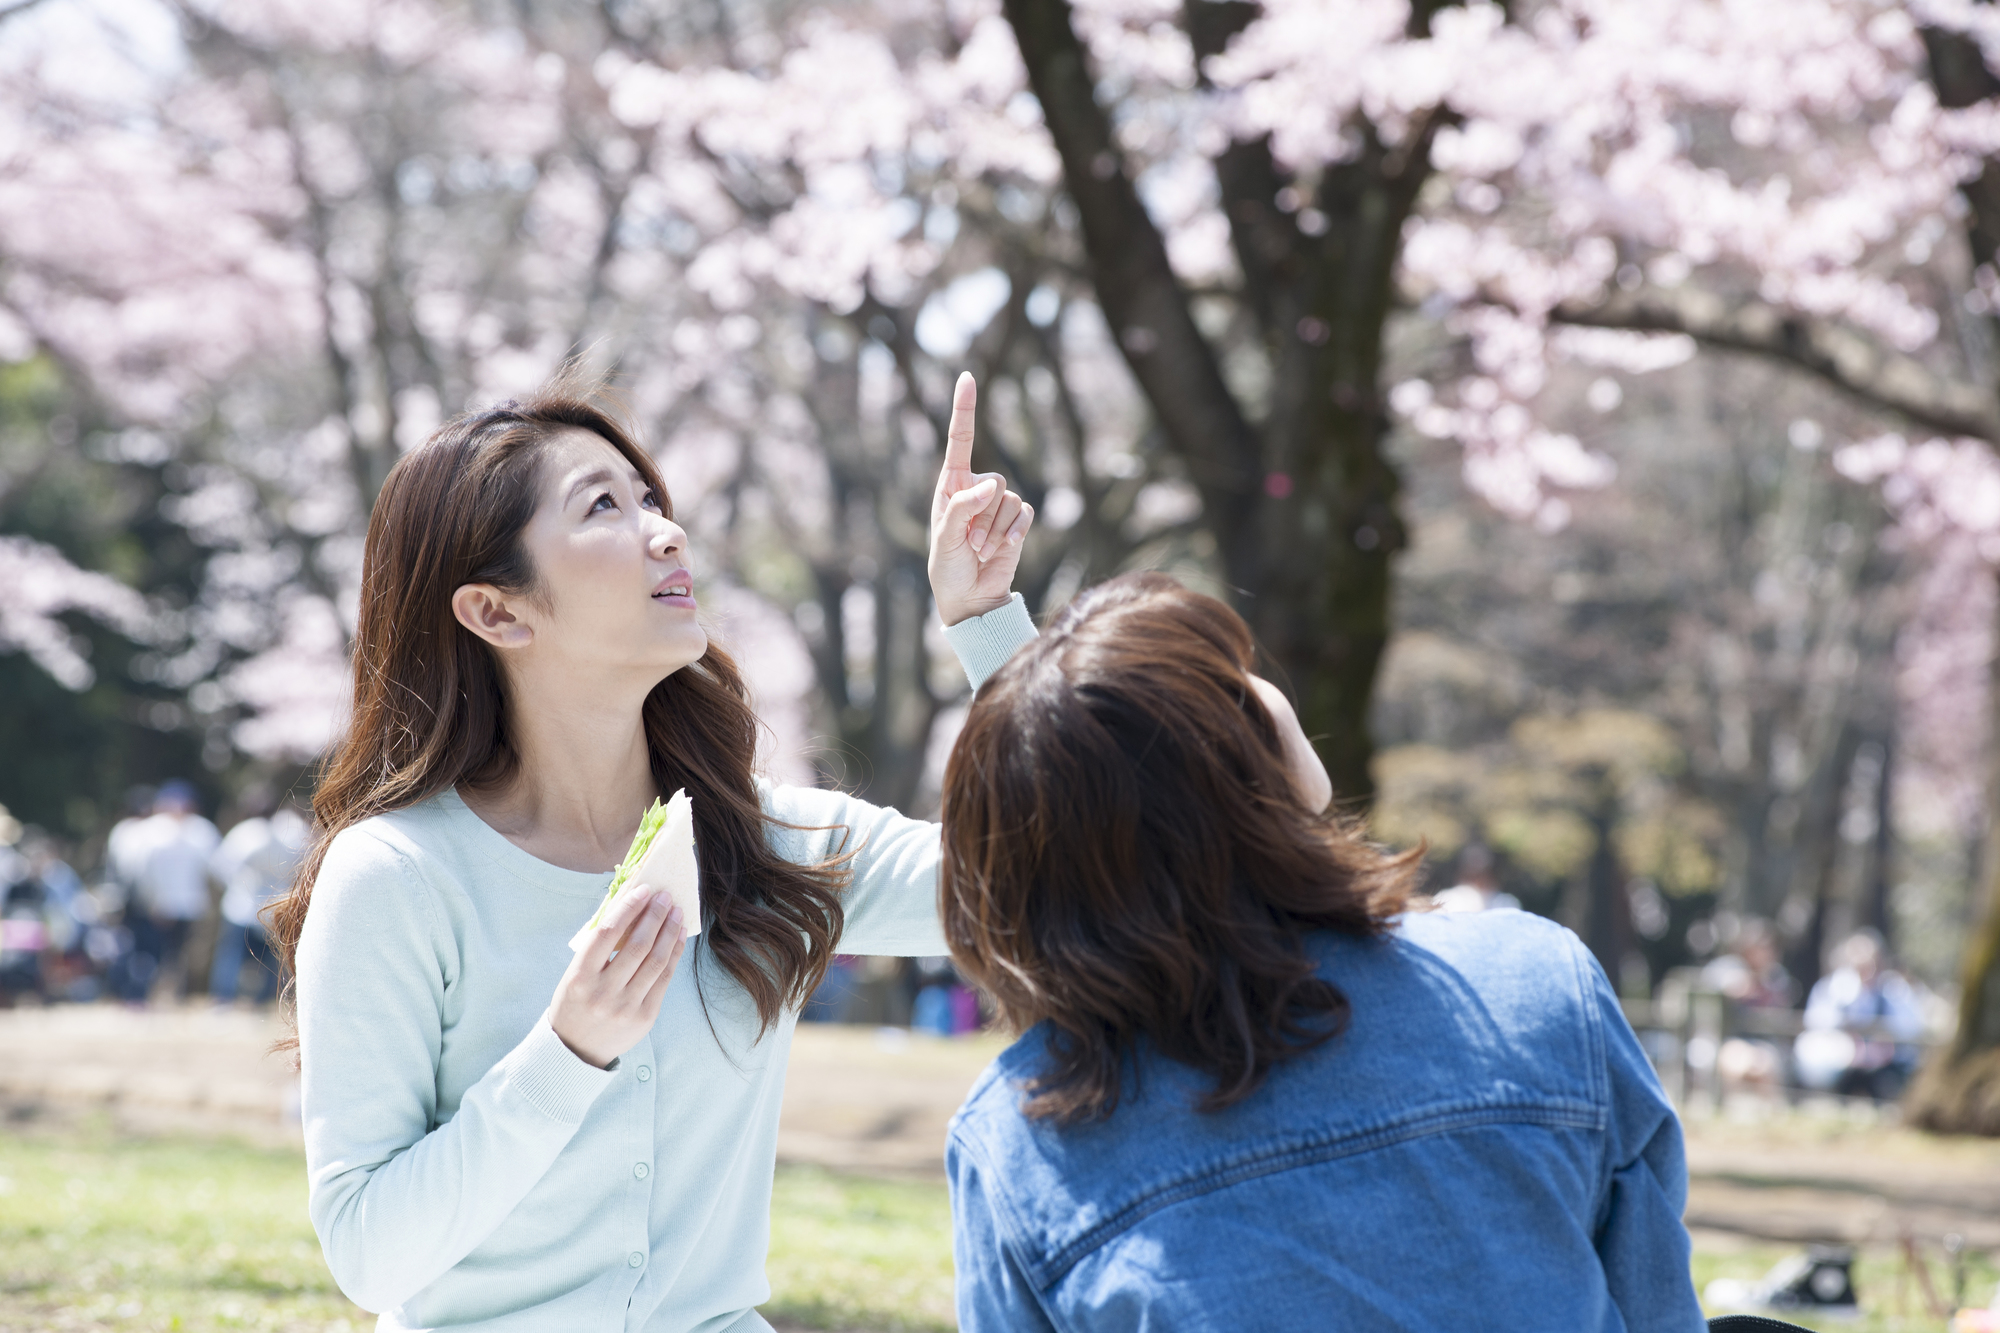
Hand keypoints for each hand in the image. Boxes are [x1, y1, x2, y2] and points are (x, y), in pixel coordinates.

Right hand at [550, 889, 686, 1068]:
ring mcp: (625, 1007)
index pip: (607, 933)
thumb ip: (598, 948)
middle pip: (637, 945)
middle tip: (665, 897)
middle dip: (655, 916)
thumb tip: (630, 909)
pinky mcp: (645, 1017)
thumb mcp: (575, 975)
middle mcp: (602, 993)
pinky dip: (674, 954)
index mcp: (579, 977)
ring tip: (676, 913)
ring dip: (669, 932)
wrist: (576, 1050)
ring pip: (656, 961)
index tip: (643, 890)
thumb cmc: (575, 1002)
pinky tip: (678, 937)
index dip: (628, 908)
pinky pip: (665, 979)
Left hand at [929, 372, 1034, 625]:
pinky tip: (1003, 549)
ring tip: (980, 550)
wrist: (971, 598)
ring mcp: (998, 506)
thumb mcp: (945, 539)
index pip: (961, 441)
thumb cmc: (948, 568)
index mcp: (951, 486)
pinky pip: (1024, 513)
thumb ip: (963, 507)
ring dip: (995, 530)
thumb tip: (991, 485)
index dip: (965, 409)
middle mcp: (976, 490)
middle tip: (969, 543)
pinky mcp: (1017, 522)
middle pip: (995, 480)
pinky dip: (1014, 534)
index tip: (967, 377)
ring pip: (1009, 500)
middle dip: (983, 515)